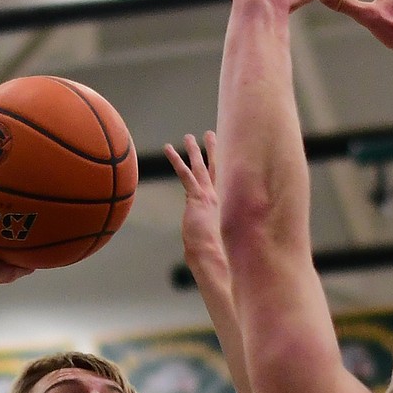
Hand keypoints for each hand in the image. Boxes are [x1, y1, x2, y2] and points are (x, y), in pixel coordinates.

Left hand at [164, 131, 225, 279]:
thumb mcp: (217, 243)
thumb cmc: (217, 256)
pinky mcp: (197, 197)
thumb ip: (213, 239)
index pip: (223, 183)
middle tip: (211, 135)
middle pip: (216, 169)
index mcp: (225, 207)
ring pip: (200, 167)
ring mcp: (208, 196)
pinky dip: (175, 160)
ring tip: (189, 137)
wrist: (215, 257)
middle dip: (213, 151)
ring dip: (194, 150)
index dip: (223, 169)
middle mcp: (220, 197)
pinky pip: (184, 173)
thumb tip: (211, 252)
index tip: (225, 156)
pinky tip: (167, 149)